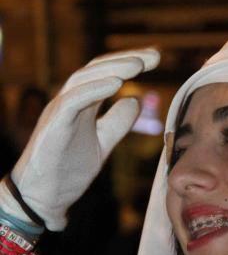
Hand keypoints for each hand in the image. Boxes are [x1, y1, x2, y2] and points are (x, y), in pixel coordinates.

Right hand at [0, 48, 159, 230]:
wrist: (43, 198)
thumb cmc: (68, 171)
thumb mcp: (102, 143)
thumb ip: (117, 123)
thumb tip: (135, 101)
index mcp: (82, 104)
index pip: (106, 73)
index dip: (130, 63)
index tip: (156, 58)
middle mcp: (69, 102)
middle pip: (96, 69)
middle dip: (126, 59)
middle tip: (155, 55)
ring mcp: (59, 112)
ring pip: (83, 78)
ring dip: (112, 68)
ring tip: (138, 65)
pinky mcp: (53, 126)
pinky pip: (71, 100)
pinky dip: (93, 89)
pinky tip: (116, 84)